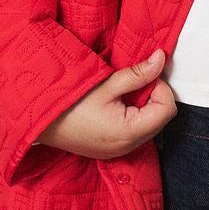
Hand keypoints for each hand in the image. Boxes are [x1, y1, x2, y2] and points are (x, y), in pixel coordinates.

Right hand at [35, 49, 177, 160]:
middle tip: (134, 81)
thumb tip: (161, 58)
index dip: (160, 87)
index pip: (167, 108)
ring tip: (123, 92)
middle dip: (154, 95)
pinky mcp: (112, 149)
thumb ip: (138, 74)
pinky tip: (117, 105)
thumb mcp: (107, 84)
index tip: (144, 75)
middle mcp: (129, 147)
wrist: (41, 123)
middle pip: (161, 118)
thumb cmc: (71, 103)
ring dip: (144, 105)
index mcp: (130, 132)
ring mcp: (120, 151)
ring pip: (150, 124)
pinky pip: (136, 132)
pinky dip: (134, 115)